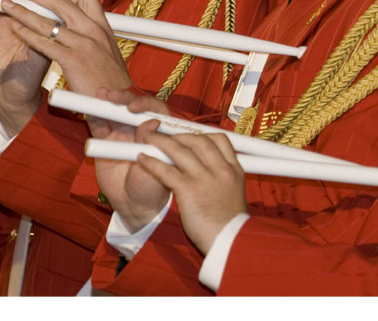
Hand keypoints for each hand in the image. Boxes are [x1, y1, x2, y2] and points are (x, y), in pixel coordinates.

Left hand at [1, 0, 132, 94]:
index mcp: (102, 28)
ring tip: (7, 5)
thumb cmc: (113, 84)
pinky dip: (27, 34)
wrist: (123, 106)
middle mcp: (94, 31)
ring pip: (48, 21)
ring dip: (23, 11)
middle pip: (61, 1)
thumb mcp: (107, 53)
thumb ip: (94, 39)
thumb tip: (78, 31)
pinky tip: (16, 30)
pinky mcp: (74, 61)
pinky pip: (46, 43)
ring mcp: (84, 44)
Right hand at [86, 88, 173, 231]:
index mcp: (159, 133)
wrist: (132, 206)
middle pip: (133, 106)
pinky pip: (99, 125)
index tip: (133, 108)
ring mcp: (123, 133)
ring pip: (116, 112)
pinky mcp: (106, 141)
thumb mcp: (155, 168)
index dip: (145, 104)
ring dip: (108, 101)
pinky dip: (94, 116)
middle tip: (113, 97)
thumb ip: (151, 145)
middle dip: (124, 98)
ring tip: (100, 94)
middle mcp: (142, 129)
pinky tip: (89, 109)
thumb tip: (152, 122)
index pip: (155, 110)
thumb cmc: (151, 188)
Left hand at [135, 130, 246, 254]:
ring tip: (149, 139)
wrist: (229, 243)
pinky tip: (143, 159)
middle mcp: (221, 170)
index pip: (221, 140)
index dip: (203, 135)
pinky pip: (166, 170)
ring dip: (161, 142)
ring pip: (180, 150)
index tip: (191, 137)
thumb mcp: (234, 194)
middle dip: (179, 136)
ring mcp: (205, 178)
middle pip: (198, 140)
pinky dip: (152, 162)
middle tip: (167, 138)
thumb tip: (211, 174)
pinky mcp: (189, 190)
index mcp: (234, 170)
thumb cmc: (229, 225)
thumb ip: (224, 180)